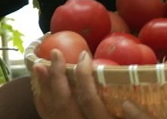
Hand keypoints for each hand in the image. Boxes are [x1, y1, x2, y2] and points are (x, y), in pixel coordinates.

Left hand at [32, 50, 153, 118]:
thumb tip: (126, 103)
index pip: (88, 100)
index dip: (83, 76)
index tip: (84, 55)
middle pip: (64, 104)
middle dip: (57, 76)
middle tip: (56, 53)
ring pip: (53, 113)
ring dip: (44, 88)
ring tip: (39, 66)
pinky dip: (43, 106)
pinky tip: (40, 92)